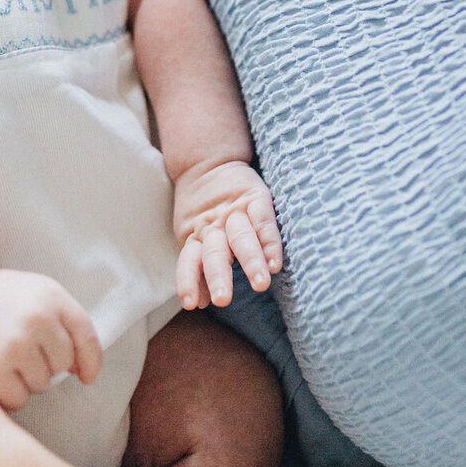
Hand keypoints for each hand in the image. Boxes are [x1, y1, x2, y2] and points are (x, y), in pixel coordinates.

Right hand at [0, 269, 102, 409]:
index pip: (87, 338)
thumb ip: (68, 323)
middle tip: (26, 348)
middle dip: (49, 363)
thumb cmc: (8, 300)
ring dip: (28, 379)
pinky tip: (0, 374)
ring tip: (10, 357)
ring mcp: (15, 343)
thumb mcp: (43, 294)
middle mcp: (37, 319)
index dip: (91, 362)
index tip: (86, 377)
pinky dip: (11, 394)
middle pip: (63, 365)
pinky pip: (18, 399)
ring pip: (41, 384)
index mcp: (54, 298)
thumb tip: (84, 372)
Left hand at [173, 160, 282, 308]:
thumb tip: (199, 304)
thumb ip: (197, 268)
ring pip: (241, 238)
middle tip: (223, 300)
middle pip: (215, 253)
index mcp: (195, 235)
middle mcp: (214, 226)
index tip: (192, 304)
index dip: (189, 280)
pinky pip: (263, 222)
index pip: (189, 260)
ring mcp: (235, 212)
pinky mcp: (254, 199)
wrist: (208, 162)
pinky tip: (276, 263)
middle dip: (219, 276)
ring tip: (260, 283)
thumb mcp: (192, 234)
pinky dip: (269, 242)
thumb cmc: (203, 210)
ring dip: (250, 261)